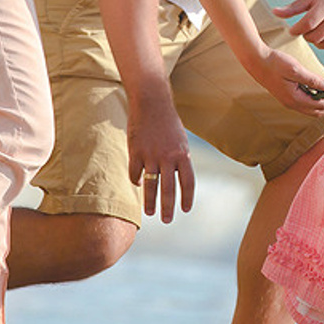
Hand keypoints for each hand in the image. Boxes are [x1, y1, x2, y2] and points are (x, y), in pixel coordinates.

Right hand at [127, 98, 194, 222]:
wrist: (152, 103)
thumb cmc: (168, 123)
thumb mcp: (181, 140)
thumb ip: (180, 159)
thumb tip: (178, 179)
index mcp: (183, 154)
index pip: (188, 182)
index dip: (187, 198)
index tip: (185, 209)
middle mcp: (168, 157)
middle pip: (169, 188)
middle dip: (168, 207)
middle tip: (167, 220)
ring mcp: (151, 155)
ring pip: (150, 184)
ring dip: (150, 201)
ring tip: (150, 213)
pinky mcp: (135, 152)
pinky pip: (135, 172)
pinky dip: (135, 180)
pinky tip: (136, 185)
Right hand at [253, 48, 323, 115]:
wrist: (256, 61)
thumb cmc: (275, 62)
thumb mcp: (295, 69)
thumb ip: (312, 79)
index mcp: (295, 99)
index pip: (321, 106)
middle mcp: (292, 104)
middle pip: (318, 111)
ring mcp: (289, 102)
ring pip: (312, 109)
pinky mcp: (288, 97)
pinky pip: (306, 103)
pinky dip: (317, 99)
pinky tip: (321, 89)